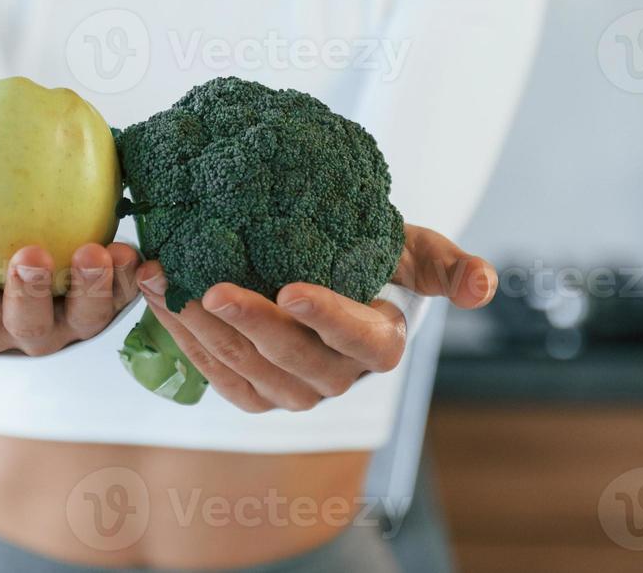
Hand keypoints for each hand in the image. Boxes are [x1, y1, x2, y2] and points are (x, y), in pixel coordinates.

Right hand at [0, 224, 141, 355]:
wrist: (41, 241)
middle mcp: (22, 332)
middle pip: (23, 323)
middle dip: (27, 292)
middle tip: (29, 254)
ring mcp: (70, 325)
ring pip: (82, 318)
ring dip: (89, 286)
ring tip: (95, 251)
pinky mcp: (110, 307)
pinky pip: (124, 296)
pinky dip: (131, 278)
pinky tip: (134, 251)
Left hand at [135, 224, 495, 412]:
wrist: (326, 271)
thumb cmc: (369, 254)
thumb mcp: (410, 248)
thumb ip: (446, 264)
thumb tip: (484, 288)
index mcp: (382, 344)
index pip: (360, 340)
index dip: (328, 318)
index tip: (291, 289)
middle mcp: (340, 378)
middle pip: (293, 360)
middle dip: (249, 324)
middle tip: (208, 286)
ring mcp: (294, 392)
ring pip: (247, 371)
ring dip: (201, 329)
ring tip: (165, 281)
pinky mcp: (254, 393)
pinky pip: (216, 375)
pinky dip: (184, 339)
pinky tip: (158, 298)